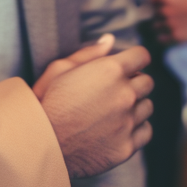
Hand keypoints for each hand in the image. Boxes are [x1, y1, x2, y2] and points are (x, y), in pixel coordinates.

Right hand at [36, 41, 153, 177]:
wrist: (39, 145)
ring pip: (147, 107)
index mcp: (110, 71)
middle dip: (134, 82)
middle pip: (147, 82)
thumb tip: (110, 40)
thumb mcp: (60, 69)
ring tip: (114, 111)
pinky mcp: (127, 146)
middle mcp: (124, 95)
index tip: (128, 67)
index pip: (142, 56)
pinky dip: (136, 129)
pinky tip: (119, 129)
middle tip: (115, 91)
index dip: (135, 59)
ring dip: (136, 106)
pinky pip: (146, 131)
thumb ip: (89, 53)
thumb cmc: (47, 103)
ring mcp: (127, 122)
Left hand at [150, 0, 186, 44]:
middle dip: (160, 11)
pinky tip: (173, 31)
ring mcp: (171, 26)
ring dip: (161, 23)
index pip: (152, 0)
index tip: (167, 0)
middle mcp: (166, 12)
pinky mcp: (178, 37)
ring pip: (156, 26)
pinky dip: (164, 36)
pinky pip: (162, 39)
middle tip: (173, 10)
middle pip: (153, 13)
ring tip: (173, 21)